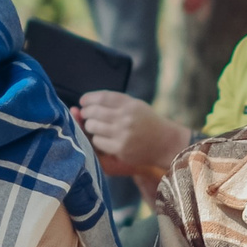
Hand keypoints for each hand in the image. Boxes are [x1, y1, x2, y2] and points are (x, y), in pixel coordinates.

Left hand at [74, 90, 192, 176]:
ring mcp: (123, 134)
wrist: (165, 143)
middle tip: (87, 115)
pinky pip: (98, 142)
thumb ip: (112, 103)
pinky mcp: (120, 148)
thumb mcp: (135, 106)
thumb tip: (81, 105)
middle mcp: (126, 118)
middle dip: (86, 113)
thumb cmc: (147, 123)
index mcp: (130, 104)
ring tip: (96, 127)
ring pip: (93, 127)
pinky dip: (98, 140)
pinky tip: (104, 139)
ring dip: (90, 127)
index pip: (102, 97)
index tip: (83, 101)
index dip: (88, 99)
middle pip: (94, 112)